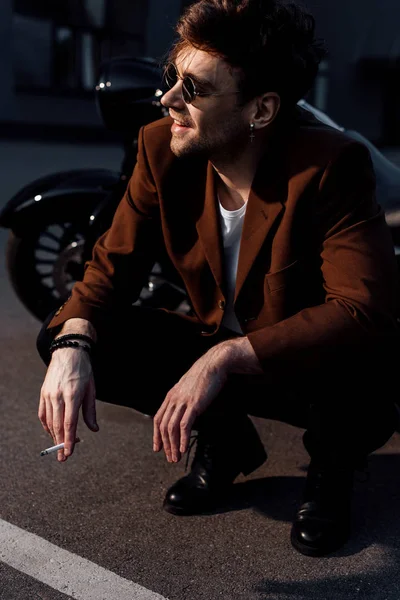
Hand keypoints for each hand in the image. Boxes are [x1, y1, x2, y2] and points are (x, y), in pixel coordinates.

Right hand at [38, 348, 98, 461]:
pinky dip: (47, 425)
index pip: (69, 423)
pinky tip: (52, 432)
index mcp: (72, 395)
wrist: (68, 352)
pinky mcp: (43, 393)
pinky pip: (43, 414)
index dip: (69, 440)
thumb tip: (94, 429)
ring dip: (54, 437)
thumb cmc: (83, 370)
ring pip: (49, 421)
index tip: (69, 453)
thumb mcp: (91, 389)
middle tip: (63, 458)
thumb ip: (90, 411)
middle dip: (60, 443)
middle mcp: (58, 396)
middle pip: (57, 426)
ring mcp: (48, 394)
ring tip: (59, 447)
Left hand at [152, 344, 228, 462]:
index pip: (158, 419)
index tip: (158, 448)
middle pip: (163, 426)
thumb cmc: (204, 375)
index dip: (156, 435)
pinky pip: (184, 425)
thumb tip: (183, 410)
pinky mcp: (194, 404)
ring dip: (173, 446)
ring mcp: (183, 402)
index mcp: (171, 396)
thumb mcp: (188, 387)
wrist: (214, 364)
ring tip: (176, 458)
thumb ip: (183, 398)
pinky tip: (183, 449)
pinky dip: (182, 439)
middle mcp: (174, 399)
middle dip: (165, 445)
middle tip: (169, 458)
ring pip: (172, 428)